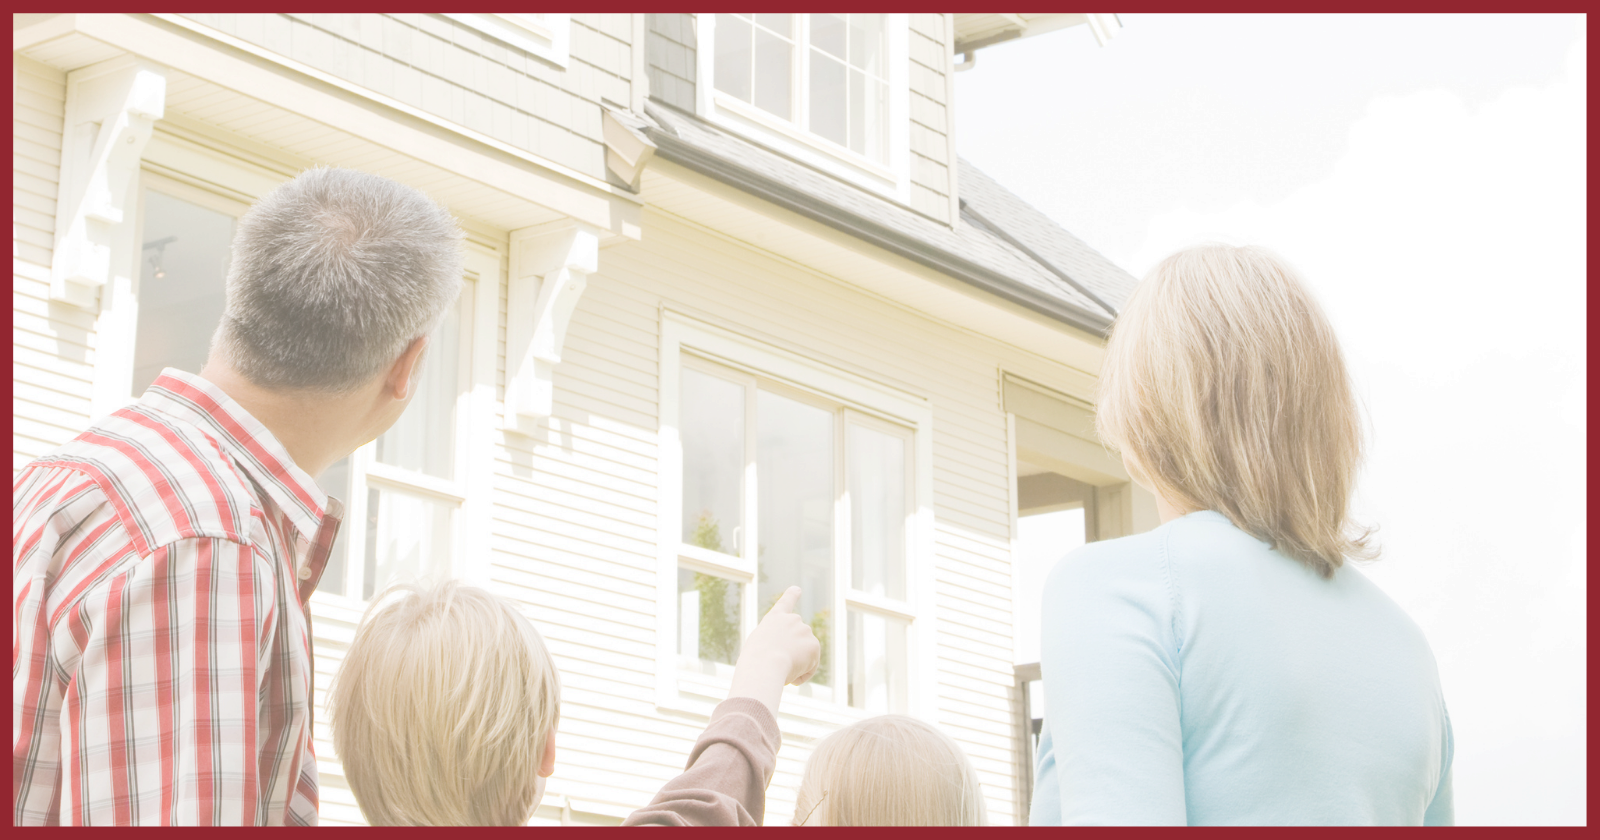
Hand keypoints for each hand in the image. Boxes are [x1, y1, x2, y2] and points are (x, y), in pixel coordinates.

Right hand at [727, 586, 821, 715]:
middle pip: (798, 640)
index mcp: (774, 618)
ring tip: (781, 669)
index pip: (785, 603)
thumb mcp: (759, 649)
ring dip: (797, 665)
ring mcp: (805, 630)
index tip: (797, 589)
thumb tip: (790, 659)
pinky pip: (811, 667)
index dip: (792, 596)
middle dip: (794, 654)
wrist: (765, 664)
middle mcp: (793, 619)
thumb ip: (775, 646)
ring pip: (805, 655)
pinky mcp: (814, 645)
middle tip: (778, 665)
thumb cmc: (754, 661)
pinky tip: (791, 677)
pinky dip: (802, 675)